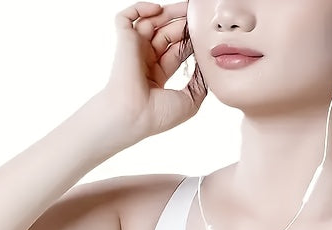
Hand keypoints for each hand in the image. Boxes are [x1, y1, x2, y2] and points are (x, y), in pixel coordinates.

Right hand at [99, 2, 207, 142]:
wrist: (135, 116)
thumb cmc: (157, 116)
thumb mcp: (190, 101)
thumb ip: (201, 83)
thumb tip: (208, 67)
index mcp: (157, 76)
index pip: (177, 50)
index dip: (190, 39)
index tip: (203, 33)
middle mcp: (145, 62)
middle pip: (167, 33)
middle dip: (183, 22)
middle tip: (197, 15)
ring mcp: (134, 51)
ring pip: (151, 21)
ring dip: (168, 12)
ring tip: (186, 8)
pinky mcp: (123, 41)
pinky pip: (125, 17)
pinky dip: (140, 8)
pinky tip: (157, 9)